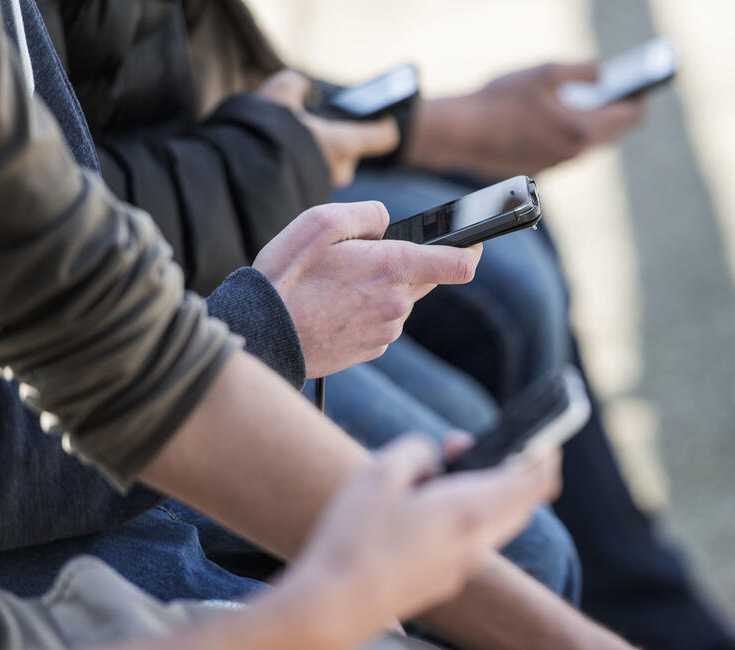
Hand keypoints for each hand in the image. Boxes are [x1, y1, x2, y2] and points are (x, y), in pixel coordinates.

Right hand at [252, 201, 482, 377]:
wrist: (261, 335)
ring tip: (332, 287)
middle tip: (360, 258)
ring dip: (378, 289)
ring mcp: (386, 331)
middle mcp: (398, 303)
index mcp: (392, 268)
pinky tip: (331, 309)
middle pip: (423, 278)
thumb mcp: (320, 223)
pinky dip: (364, 312)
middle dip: (402, 264)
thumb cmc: (286, 276)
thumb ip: (366, 214)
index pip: (459, 264)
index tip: (473, 241)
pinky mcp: (372, 350)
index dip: (471, 249)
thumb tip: (387, 224)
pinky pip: (381, 322)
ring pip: (398, 300)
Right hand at [257, 69, 398, 187]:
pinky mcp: (306, 199)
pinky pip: (311, 179)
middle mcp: (340, 170)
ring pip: (329, 166)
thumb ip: (297, 85)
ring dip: (316, 154)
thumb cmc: (262, 133)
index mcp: (343, 144)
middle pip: (351, 151)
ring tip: (289, 141)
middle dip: (336, 139)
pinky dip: (301, 168)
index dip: (382, 125)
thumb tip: (303, 88)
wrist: (234, 178)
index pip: (384, 137)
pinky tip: (278, 157)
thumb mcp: (278, 93)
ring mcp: (324, 188)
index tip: (377, 118)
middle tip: (312, 126)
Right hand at [279, 435, 561, 635]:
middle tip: (457, 450)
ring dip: (478, 494)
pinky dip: (458, 518)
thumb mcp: (381, 471)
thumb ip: (417, 450)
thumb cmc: (355, 540)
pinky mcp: (442, 580)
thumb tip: (431, 457)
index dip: (545, 454)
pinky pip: (466, 541)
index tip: (540, 437)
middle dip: (500, 469)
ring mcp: (461, 567)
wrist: (331, 606)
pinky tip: (414, 511)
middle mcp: (476, 544)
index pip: (536, 483)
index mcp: (470, 512)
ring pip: (491, 522)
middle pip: (517, 502)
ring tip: (428, 478)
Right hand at [405, 62, 644, 177]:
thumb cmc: (501, 100)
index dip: (638, 100)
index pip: (628, 118)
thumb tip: (604, 71)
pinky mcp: (538, 171)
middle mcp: (573, 154)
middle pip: (609, 134)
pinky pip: (564, 152)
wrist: (462, 133)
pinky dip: (568, 136)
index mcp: (581, 130)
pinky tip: (559, 119)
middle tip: (620, 93)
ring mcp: (555, 165)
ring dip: (590, 125)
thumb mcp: (545, 72)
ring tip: (591, 104)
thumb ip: (582, 70)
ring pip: (586, 145)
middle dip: (615, 113)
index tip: (643, 89)